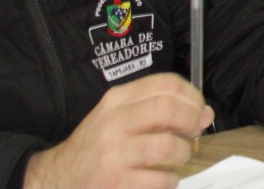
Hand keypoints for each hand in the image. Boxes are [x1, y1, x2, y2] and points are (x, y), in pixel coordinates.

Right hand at [23, 74, 212, 188]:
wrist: (58, 179)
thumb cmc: (98, 146)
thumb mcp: (120, 117)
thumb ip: (160, 110)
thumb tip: (205, 114)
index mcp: (116, 100)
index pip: (166, 84)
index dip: (193, 96)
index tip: (199, 110)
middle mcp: (113, 124)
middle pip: (168, 110)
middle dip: (192, 120)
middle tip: (193, 132)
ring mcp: (113, 155)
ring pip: (168, 147)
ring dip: (183, 153)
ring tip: (178, 158)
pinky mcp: (115, 184)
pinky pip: (160, 180)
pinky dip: (170, 180)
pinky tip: (163, 179)